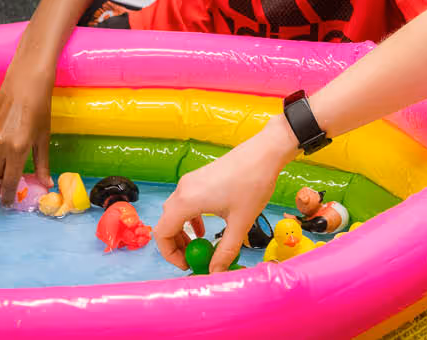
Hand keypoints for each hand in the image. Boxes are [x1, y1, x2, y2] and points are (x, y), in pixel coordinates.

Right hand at [0, 49, 54, 205]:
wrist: (26, 82)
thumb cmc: (40, 108)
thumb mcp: (43, 138)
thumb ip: (42, 164)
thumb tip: (46, 185)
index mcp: (17, 150)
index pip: (7, 183)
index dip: (7, 197)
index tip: (9, 203)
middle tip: (3, 194)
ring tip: (1, 178)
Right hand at [155, 117, 297, 272]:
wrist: (264, 153)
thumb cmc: (253, 184)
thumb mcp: (240, 223)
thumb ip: (226, 251)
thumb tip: (216, 272)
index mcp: (187, 200)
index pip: (162, 233)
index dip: (170, 254)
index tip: (187, 265)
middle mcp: (183, 189)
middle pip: (166, 223)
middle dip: (176, 245)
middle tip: (193, 259)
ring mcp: (190, 182)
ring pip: (175, 212)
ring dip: (183, 232)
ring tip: (199, 247)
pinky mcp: (199, 178)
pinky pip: (185, 202)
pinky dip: (190, 219)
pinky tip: (204, 228)